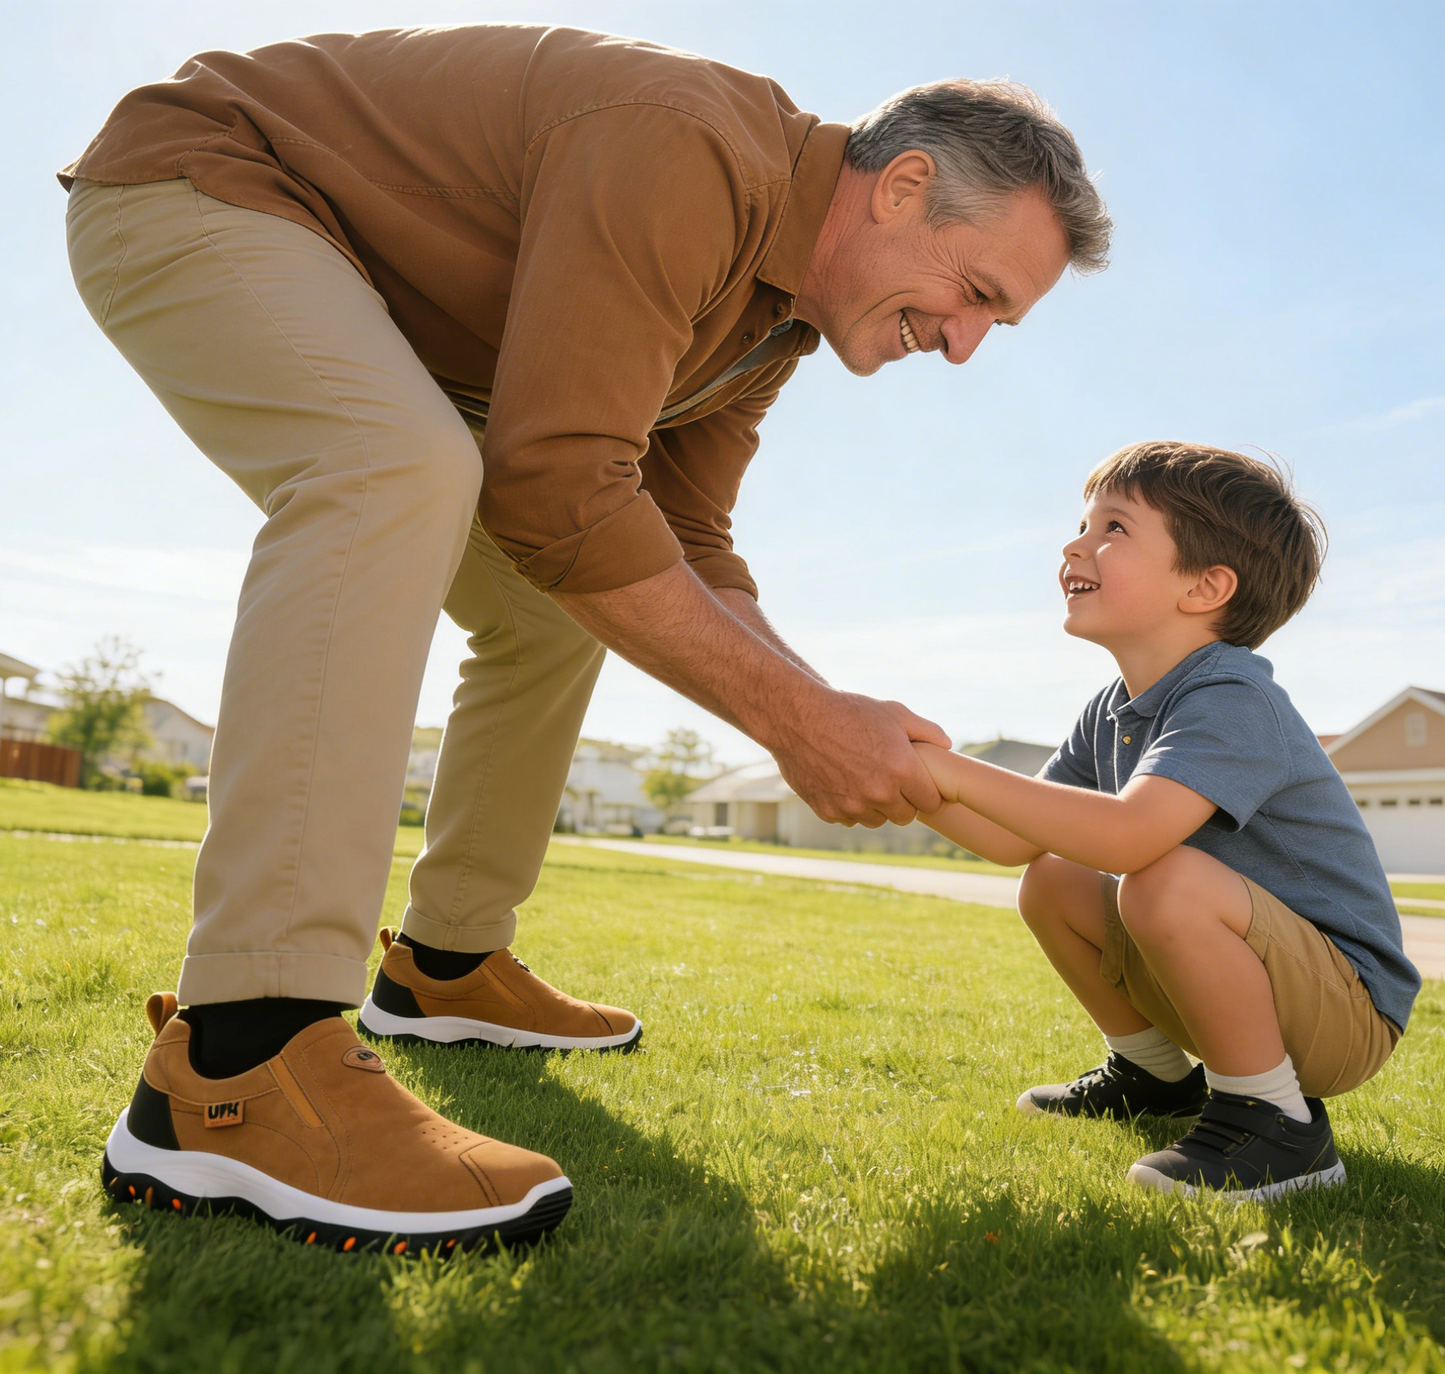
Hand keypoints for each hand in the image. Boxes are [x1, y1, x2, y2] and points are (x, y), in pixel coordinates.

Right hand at [766, 688, 950, 826]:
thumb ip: (927, 731)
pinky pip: (849, 819)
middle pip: (905, 817)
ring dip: (876, 807)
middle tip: (893, 783)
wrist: (798, 718)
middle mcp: (879, 793)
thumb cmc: (849, 711)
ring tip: (866, 780)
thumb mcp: (894, 712)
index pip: (930, 802)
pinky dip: (849, 806)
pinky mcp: (828, 812)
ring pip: (877, 820)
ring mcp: (852, 806)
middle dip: (903, 802)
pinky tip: (842, 782)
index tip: (919, 786)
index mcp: (902, 770)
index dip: (926, 793)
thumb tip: (948, 746)